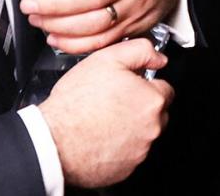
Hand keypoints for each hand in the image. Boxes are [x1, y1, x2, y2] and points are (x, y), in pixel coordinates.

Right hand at [38, 38, 172, 188]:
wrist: (54, 141)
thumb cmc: (76, 103)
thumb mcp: (108, 58)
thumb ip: (140, 51)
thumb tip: (157, 57)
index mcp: (152, 101)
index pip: (165, 89)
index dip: (146, 84)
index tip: (131, 86)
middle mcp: (152, 128)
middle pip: (157, 113)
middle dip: (140, 105)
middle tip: (114, 101)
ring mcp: (140, 151)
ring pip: (143, 133)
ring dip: (130, 126)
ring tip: (103, 118)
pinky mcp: (126, 168)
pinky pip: (129, 153)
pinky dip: (119, 146)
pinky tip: (100, 135)